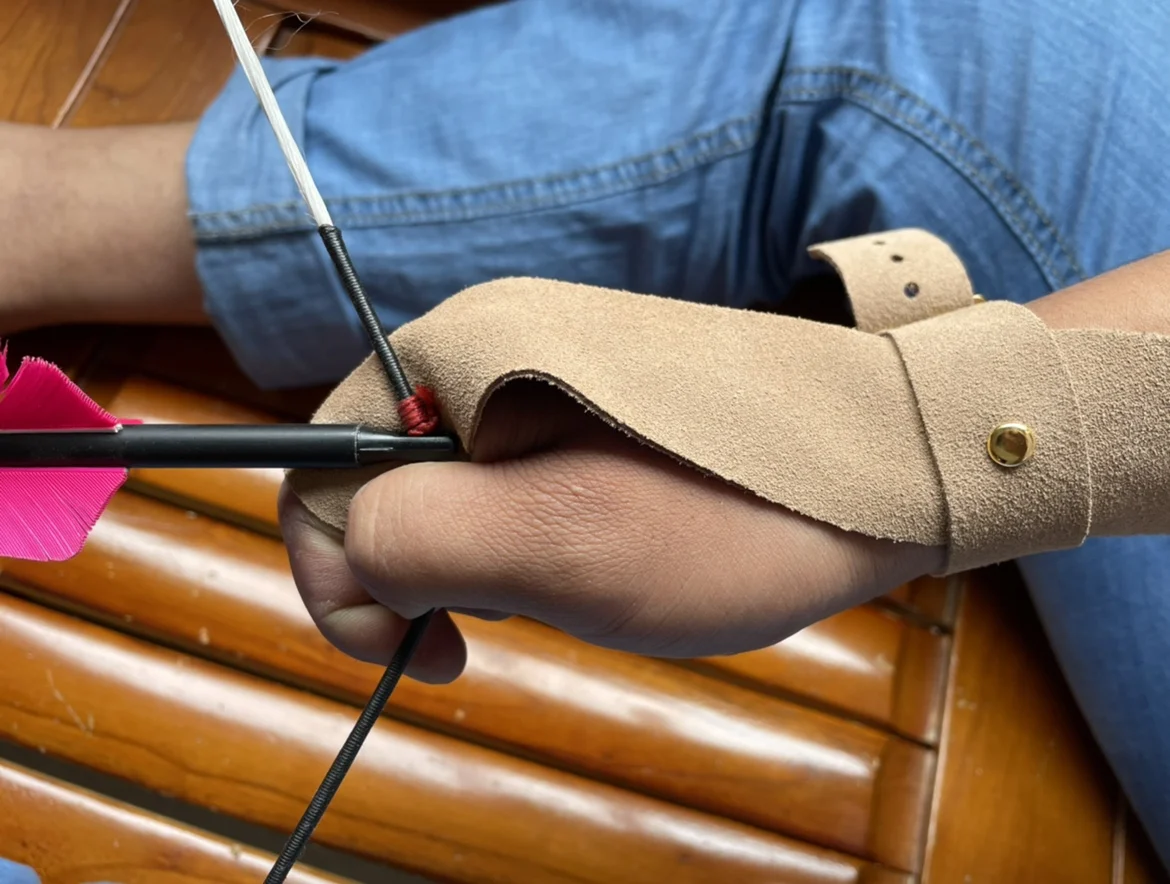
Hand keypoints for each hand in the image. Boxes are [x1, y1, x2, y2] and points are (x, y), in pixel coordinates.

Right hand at [280, 381, 942, 682]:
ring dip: (486, 562)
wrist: (889, 469)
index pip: (321, 467)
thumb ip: (413, 537)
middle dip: (424, 571)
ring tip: (578, 583)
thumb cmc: (732, 507)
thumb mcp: (557, 542)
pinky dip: (533, 542)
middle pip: (384, 480)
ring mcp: (543, 371)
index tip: (415, 649)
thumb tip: (352, 550)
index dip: (340, 575)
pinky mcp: (589, 404)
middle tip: (510, 620)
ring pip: (453, 492)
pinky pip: (514, 484)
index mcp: (460, 350)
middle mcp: (490, 343)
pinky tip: (604, 557)